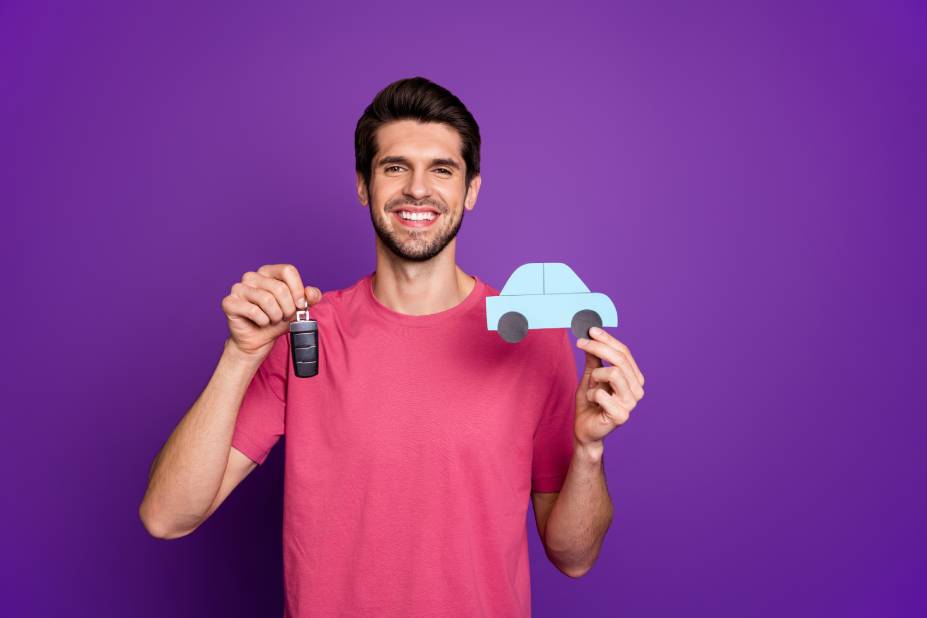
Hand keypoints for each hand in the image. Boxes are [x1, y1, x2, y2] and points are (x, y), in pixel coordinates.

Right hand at [220, 264, 322, 359]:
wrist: (258, 341)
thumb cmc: (276, 321)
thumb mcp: (297, 309)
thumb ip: (309, 298)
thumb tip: (312, 293)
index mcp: (268, 272)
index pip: (287, 270)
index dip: (297, 289)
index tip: (300, 305)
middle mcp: (251, 276)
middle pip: (279, 288)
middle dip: (287, 308)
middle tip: (284, 317)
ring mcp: (238, 288)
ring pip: (267, 299)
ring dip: (275, 316)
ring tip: (272, 320)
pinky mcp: (229, 303)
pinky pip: (254, 311)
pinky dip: (263, 321)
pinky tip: (261, 323)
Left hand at [573, 326, 645, 445]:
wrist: (585, 429)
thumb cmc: (590, 403)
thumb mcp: (591, 375)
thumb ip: (595, 358)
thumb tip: (592, 336)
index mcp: (634, 378)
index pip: (624, 352)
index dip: (607, 339)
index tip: (590, 330)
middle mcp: (637, 389)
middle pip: (620, 359)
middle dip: (598, 347)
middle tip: (580, 343)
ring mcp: (631, 403)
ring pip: (614, 373)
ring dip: (595, 376)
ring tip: (591, 385)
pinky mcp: (621, 416)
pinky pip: (602, 393)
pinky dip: (591, 393)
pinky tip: (592, 401)